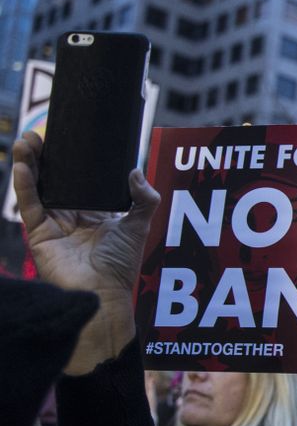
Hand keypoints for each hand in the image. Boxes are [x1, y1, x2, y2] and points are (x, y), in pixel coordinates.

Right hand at [13, 132, 159, 373]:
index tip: (69, 136)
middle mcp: (71, 216)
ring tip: (28, 139)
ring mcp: (53, 223)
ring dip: (31, 163)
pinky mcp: (39, 233)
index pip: (80, 180)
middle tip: (42, 131)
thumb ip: (144, 199)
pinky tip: (23, 165)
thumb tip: (136, 171)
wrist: (103, 293)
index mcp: (94, 213)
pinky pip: (30, 204)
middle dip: (47, 156)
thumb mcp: (139, 226)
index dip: (73, 160)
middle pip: (54, 179)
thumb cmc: (121, 266)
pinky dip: (25, 184)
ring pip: (38, 187)